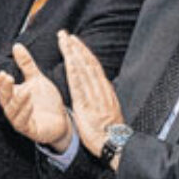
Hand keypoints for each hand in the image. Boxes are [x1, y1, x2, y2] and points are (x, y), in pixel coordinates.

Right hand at [0, 43, 73, 150]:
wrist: (62, 120)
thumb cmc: (47, 101)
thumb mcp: (37, 79)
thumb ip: (27, 64)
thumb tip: (17, 46)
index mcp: (13, 96)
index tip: (3, 72)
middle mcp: (13, 109)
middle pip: (4, 99)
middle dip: (5, 89)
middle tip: (9, 78)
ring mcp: (20, 120)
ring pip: (12, 112)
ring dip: (17, 100)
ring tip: (24, 90)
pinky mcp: (30, 130)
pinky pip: (23, 123)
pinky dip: (25, 113)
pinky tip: (30, 104)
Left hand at [61, 31, 125, 161]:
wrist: (114, 143)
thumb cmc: (109, 131)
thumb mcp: (106, 110)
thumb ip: (99, 99)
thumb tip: (93, 92)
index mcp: (104, 90)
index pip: (92, 66)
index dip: (83, 52)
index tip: (74, 42)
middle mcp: (100, 89)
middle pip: (87, 63)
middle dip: (76, 47)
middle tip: (66, 34)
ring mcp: (94, 95)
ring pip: (83, 70)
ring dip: (73, 54)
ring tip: (64, 42)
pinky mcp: (87, 104)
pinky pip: (80, 85)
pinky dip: (74, 71)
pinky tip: (68, 62)